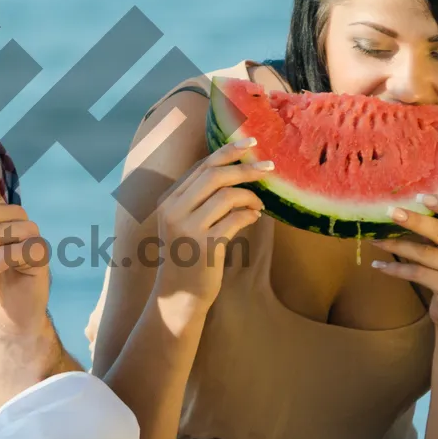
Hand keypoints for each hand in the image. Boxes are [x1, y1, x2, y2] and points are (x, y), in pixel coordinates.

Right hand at [154, 137, 269, 304]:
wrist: (179, 296)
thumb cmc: (188, 257)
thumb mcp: (185, 224)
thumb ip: (200, 199)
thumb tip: (235, 171)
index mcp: (168, 201)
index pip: (201, 167)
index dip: (227, 151)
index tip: (251, 142)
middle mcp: (174, 211)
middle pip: (214, 176)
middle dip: (245, 168)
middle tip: (269, 167)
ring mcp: (188, 228)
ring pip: (227, 196)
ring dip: (250, 196)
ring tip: (259, 203)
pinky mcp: (204, 246)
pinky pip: (236, 219)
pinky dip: (250, 214)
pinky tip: (256, 217)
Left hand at [369, 194, 437, 340]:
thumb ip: (437, 232)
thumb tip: (400, 208)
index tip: (421, 196)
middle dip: (414, 221)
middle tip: (389, 211)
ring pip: (425, 254)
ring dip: (395, 245)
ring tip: (374, 239)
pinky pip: (417, 274)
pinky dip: (395, 269)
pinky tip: (378, 265)